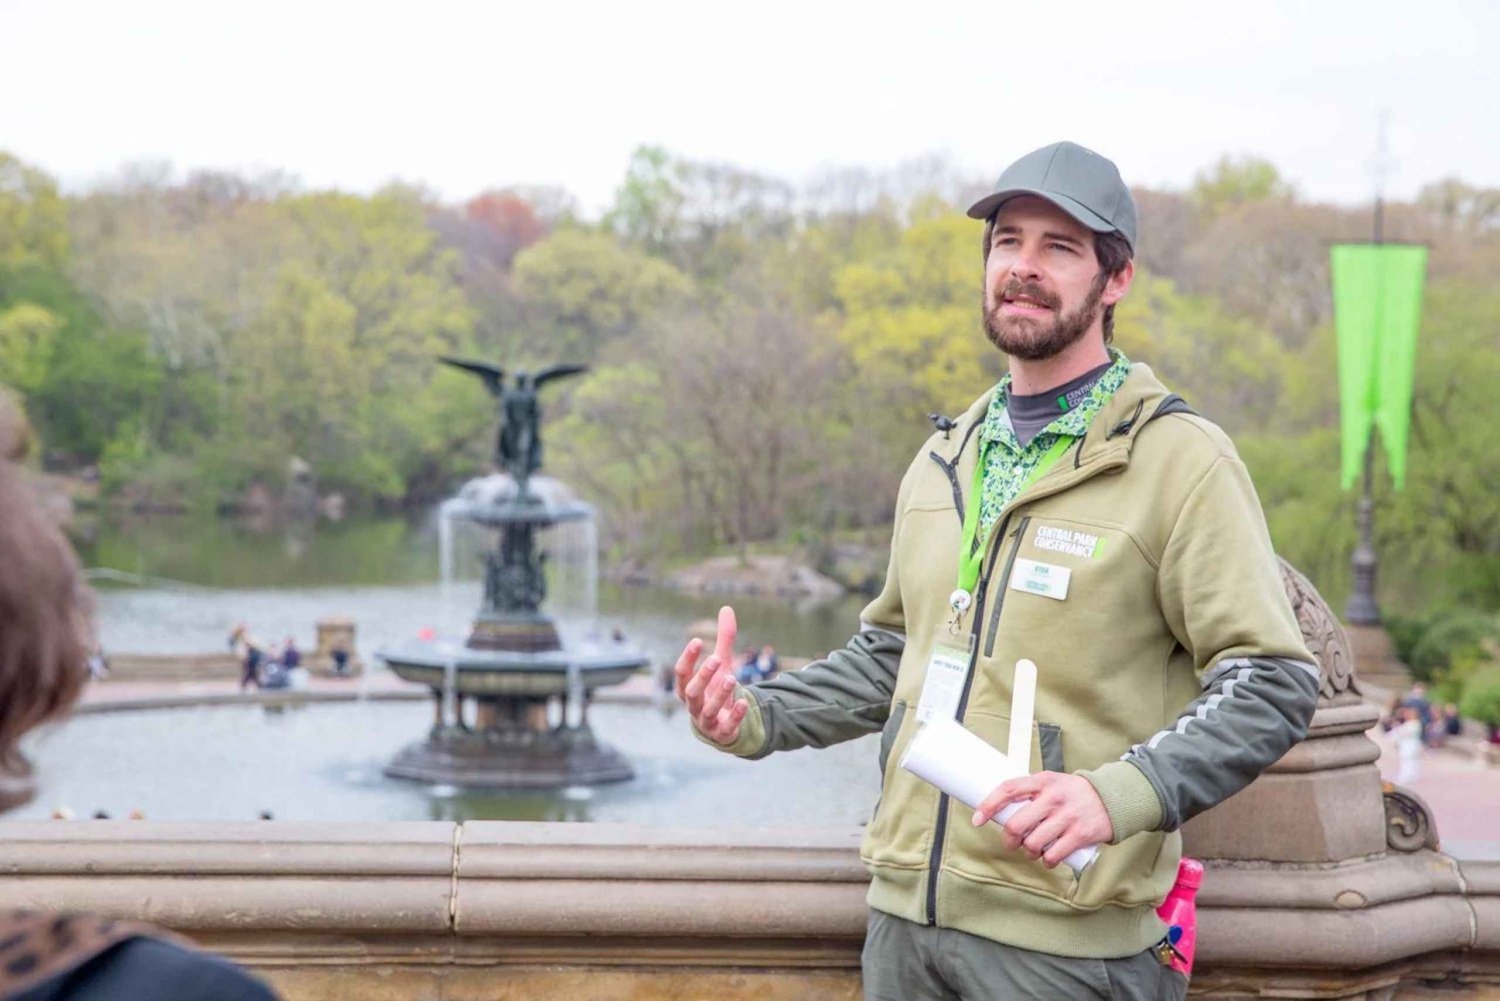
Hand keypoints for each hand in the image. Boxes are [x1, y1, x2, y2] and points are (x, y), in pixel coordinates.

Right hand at [673, 605, 748, 744]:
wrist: (724, 726)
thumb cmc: (717, 691)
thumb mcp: (722, 664)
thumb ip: (724, 639)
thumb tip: (727, 608)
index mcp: (689, 689)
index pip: (681, 674)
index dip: (687, 659)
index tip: (697, 641)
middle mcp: (694, 706)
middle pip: (691, 692)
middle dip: (703, 676)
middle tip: (717, 659)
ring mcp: (707, 722)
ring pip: (707, 710)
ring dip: (719, 694)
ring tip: (732, 677)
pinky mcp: (722, 734)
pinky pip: (726, 726)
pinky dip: (734, 716)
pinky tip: (744, 702)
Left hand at [970, 772, 1113, 868]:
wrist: (1113, 798)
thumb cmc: (1074, 793)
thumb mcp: (1052, 782)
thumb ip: (1031, 792)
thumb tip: (1001, 810)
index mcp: (1043, 781)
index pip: (1009, 790)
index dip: (989, 805)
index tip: (977, 819)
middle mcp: (1053, 798)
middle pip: (1017, 824)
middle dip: (1009, 839)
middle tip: (1012, 842)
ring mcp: (1067, 816)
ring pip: (1033, 843)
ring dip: (1029, 852)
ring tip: (1034, 849)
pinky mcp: (1080, 834)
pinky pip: (1053, 855)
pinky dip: (1047, 861)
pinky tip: (1048, 858)